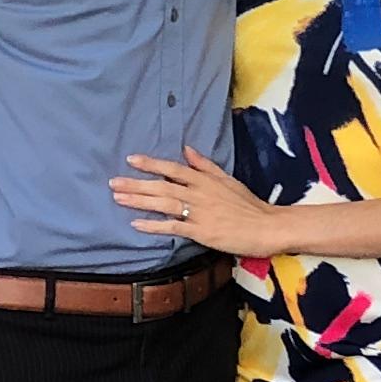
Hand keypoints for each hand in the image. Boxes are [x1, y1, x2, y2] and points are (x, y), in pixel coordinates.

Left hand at [110, 146, 271, 257]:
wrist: (267, 226)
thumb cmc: (248, 204)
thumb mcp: (227, 179)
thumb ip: (205, 165)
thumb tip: (187, 149)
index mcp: (205, 180)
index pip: (173, 168)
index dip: (151, 164)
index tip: (131, 159)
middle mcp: (199, 193)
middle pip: (162, 186)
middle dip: (136, 184)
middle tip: (113, 182)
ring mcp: (199, 213)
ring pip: (163, 204)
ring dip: (139, 201)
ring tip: (118, 198)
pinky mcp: (202, 232)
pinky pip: (173, 227)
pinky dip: (154, 225)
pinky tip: (136, 224)